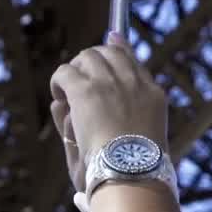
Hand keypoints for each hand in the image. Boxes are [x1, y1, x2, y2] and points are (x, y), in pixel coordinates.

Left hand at [49, 32, 167, 192]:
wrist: (130, 172)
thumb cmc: (134, 166)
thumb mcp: (143, 139)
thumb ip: (132, 115)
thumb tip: (117, 109)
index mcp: (153, 95)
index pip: (133, 60)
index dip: (119, 48)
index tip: (111, 39)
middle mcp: (133, 83)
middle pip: (108, 52)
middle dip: (91, 60)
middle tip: (79, 77)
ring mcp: (109, 84)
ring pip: (86, 58)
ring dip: (74, 71)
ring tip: (67, 91)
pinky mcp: (86, 91)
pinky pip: (65, 72)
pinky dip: (58, 81)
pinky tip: (59, 96)